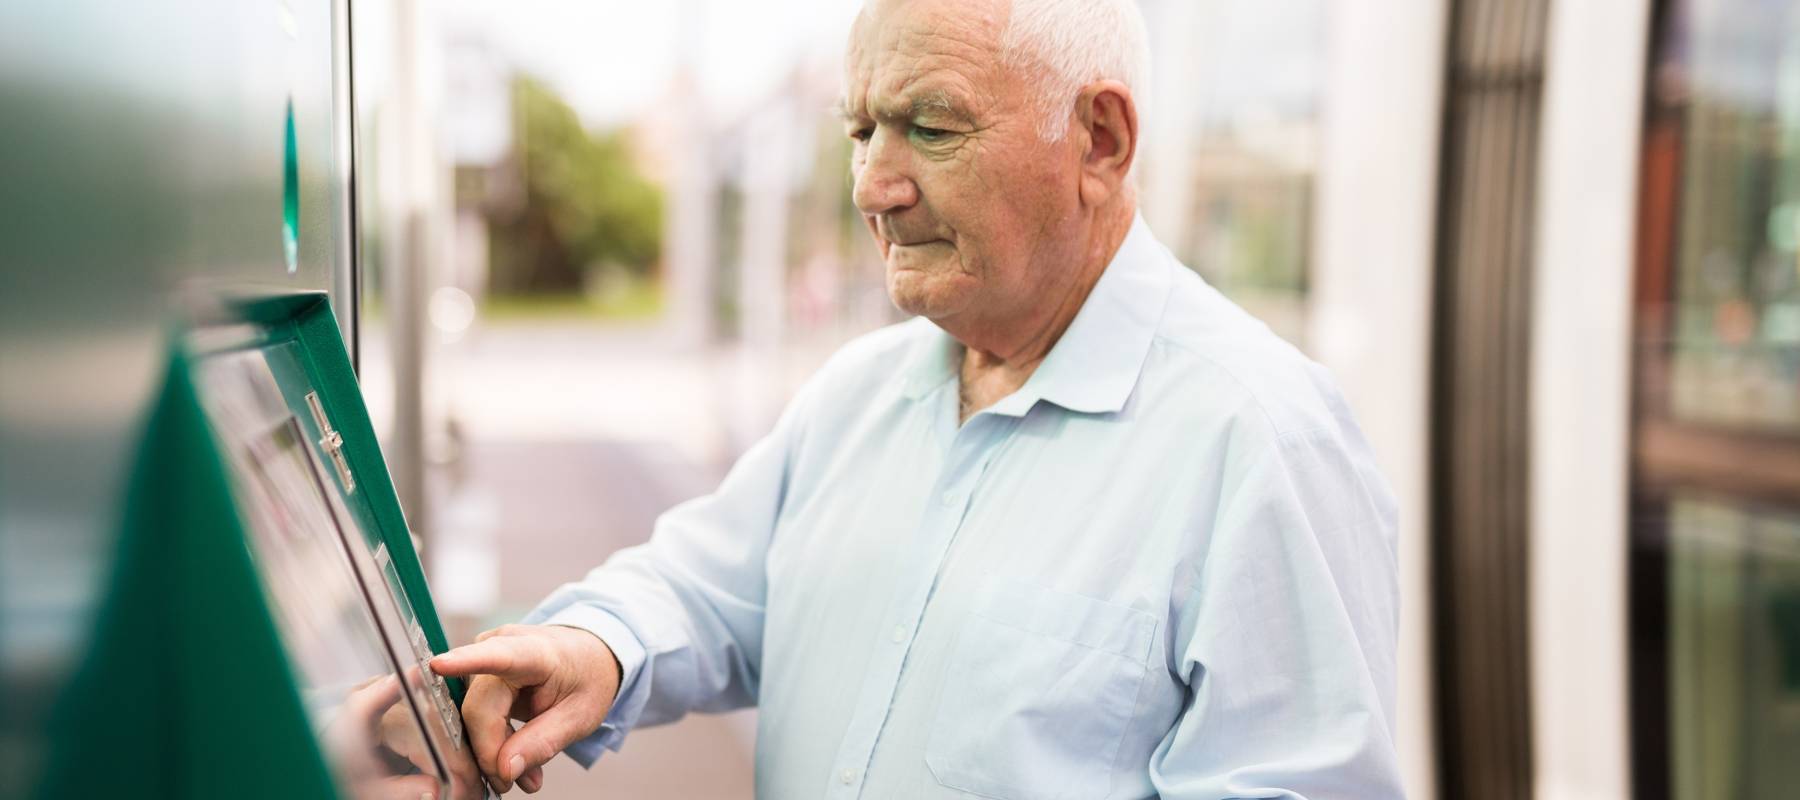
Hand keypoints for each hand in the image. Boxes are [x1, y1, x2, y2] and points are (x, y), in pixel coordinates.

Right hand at [430, 625, 621, 794]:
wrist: (588, 655)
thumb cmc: (586, 678)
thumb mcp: (580, 716)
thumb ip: (543, 742)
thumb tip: (505, 769)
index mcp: (536, 651)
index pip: (499, 655)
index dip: (466, 661)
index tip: (439, 665)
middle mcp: (501, 645)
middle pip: (478, 709)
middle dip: (491, 753)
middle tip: (512, 783)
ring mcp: (483, 656)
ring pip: (469, 716)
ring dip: (490, 750)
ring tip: (522, 773)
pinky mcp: (475, 673)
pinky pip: (471, 714)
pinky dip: (488, 741)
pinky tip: (509, 756)